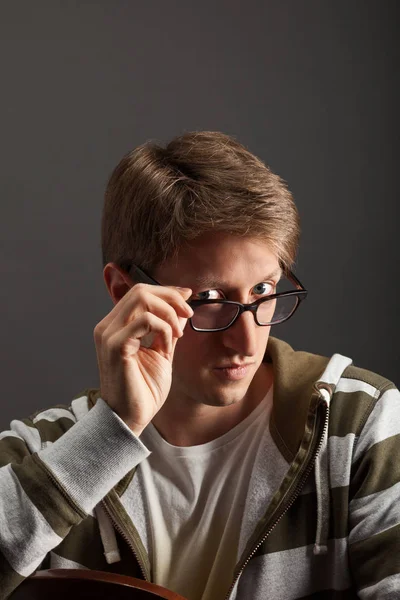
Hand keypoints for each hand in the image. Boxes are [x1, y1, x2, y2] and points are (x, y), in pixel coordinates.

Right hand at [93, 283, 192, 434]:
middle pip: (140, 290)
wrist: (131, 418)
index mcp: (116, 325)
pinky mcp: (115, 346)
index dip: (166, 291)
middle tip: (189, 314)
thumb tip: (181, 305)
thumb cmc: (143, 389)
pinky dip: (163, 329)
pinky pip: (144, 321)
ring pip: (142, 299)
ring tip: (178, 334)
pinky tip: (168, 346)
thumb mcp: (162, 351)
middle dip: (170, 298)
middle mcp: (107, 326)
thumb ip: (168, 328)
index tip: (188, 298)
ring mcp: (108, 335)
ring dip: (168, 313)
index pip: (139, 292)